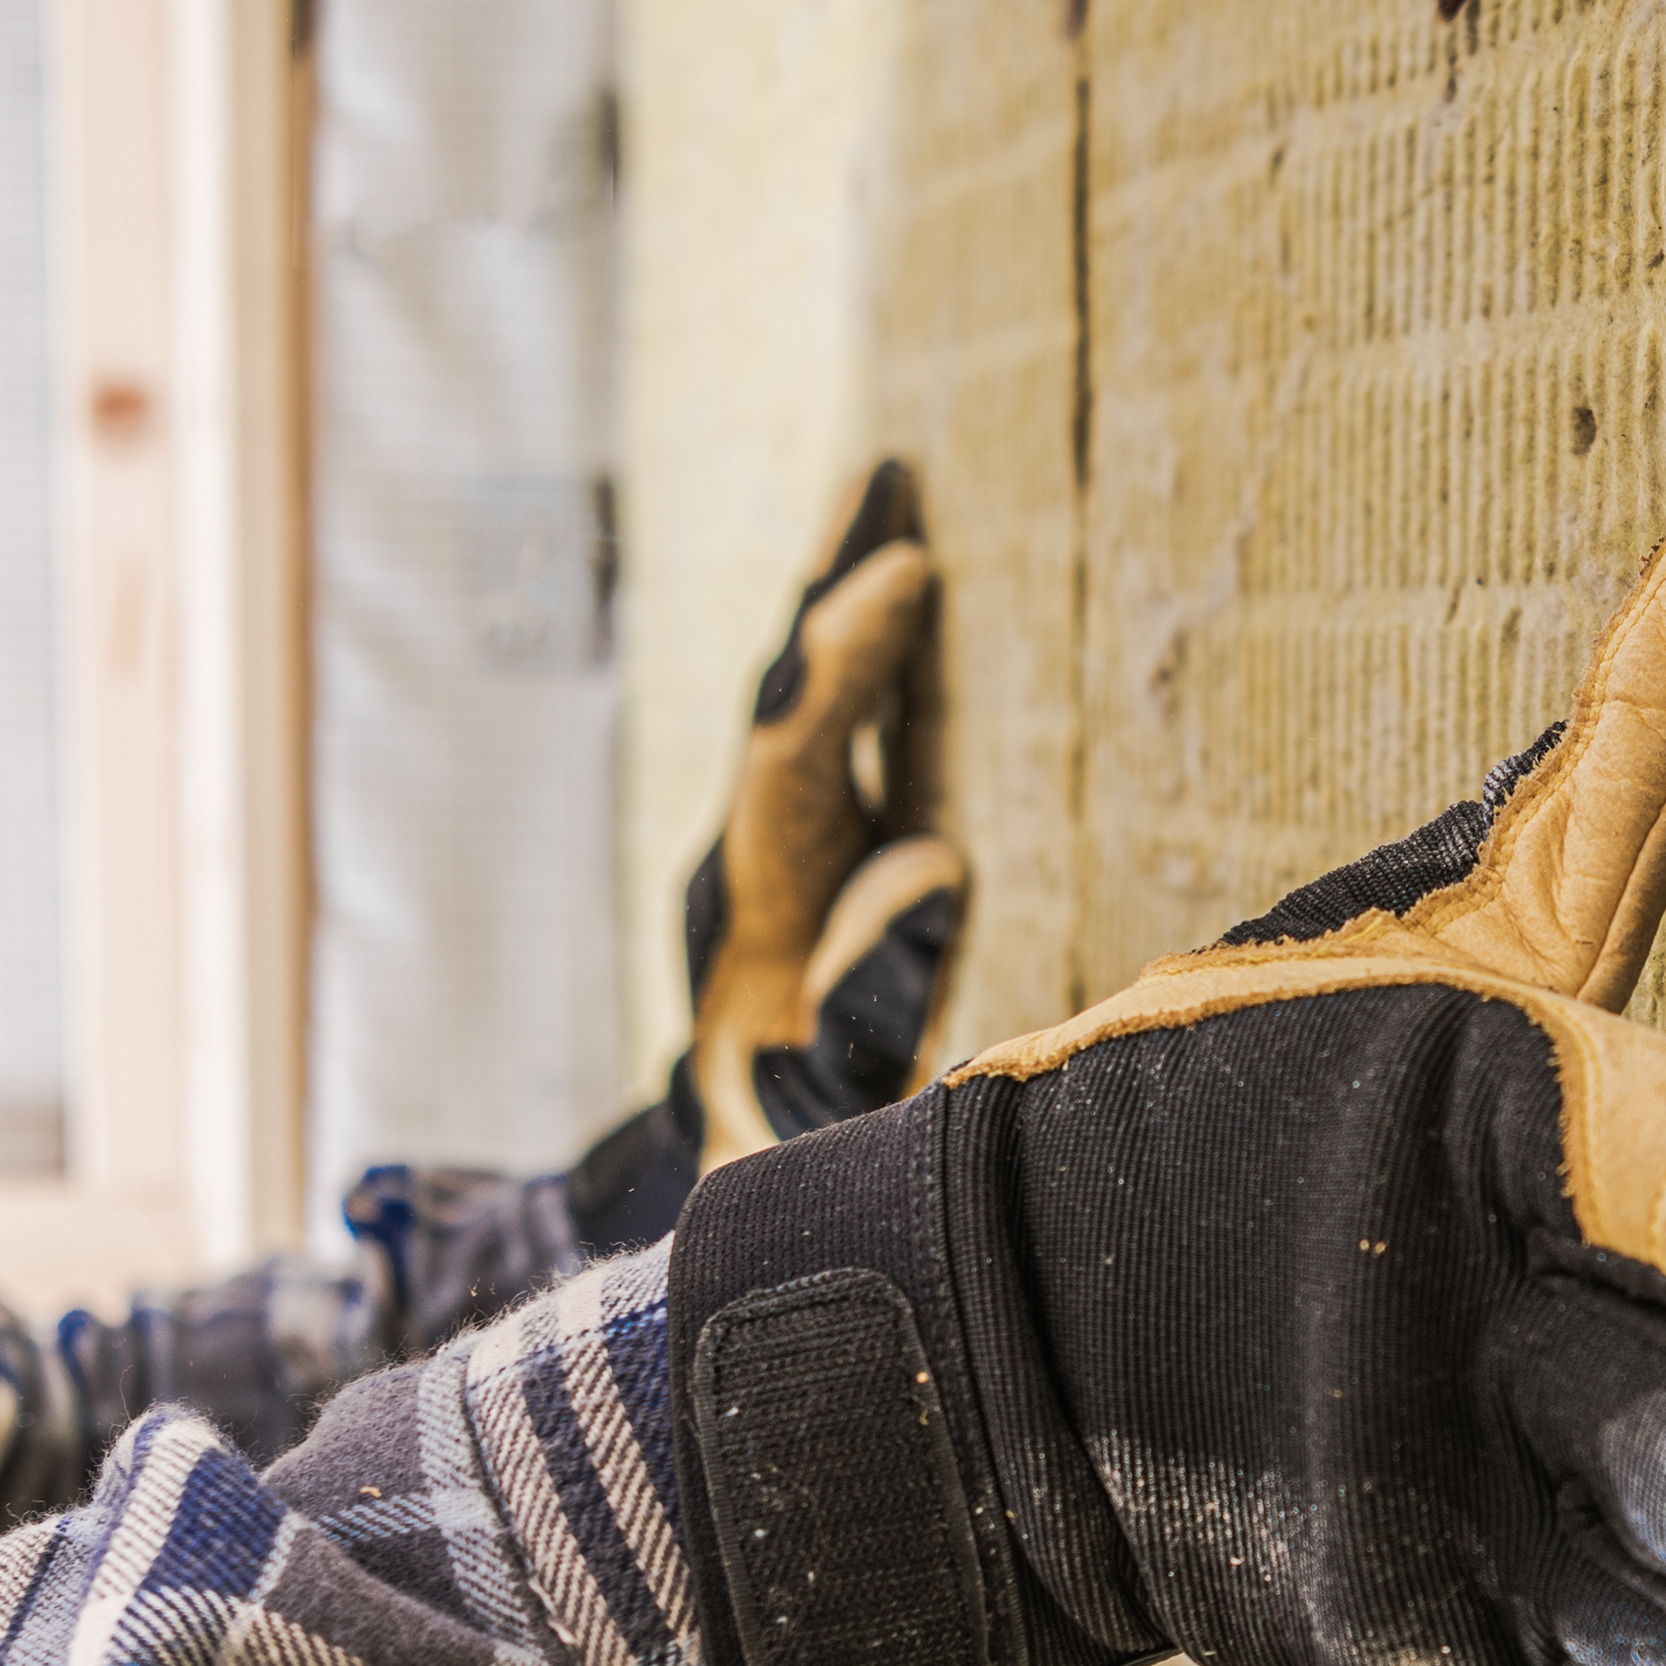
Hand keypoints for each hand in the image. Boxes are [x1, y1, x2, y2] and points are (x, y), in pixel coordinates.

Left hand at [562, 462, 969, 1249]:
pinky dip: (886, 666)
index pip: (792, 753)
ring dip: (854, 606)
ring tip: (896, 492)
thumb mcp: (831, 1104)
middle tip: (887, 473)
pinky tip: (926, 602)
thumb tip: (932, 859)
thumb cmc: (788, 1162)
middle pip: (788, 695)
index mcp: (749, 909)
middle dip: (836, 589)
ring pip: (815, 706)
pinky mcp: (821, 869)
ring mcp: (782, 858)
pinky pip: (851, 743)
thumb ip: (873, 1000)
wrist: (732, 1192)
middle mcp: (752, 860)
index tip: (907, 574)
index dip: (847, 662)